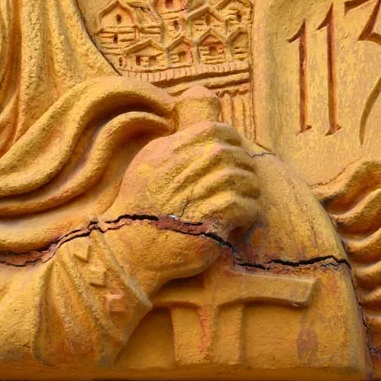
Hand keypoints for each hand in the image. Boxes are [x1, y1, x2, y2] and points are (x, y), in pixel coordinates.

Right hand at [106, 120, 260, 240]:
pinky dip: (248, 210)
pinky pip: (243, 206)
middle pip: (230, 153)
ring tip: (245, 198)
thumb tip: (202, 137)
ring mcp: (197, 196)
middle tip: (244, 178)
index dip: (232, 138)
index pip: (214, 130)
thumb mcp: (144, 166)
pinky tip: (240, 218)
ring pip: (242, 179)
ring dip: (249, 188)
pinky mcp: (209, 223)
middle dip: (244, 164)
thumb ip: (171, 148)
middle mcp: (184, 170)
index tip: (235, 151)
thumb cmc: (139, 208)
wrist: (131, 250)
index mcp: (169, 152)